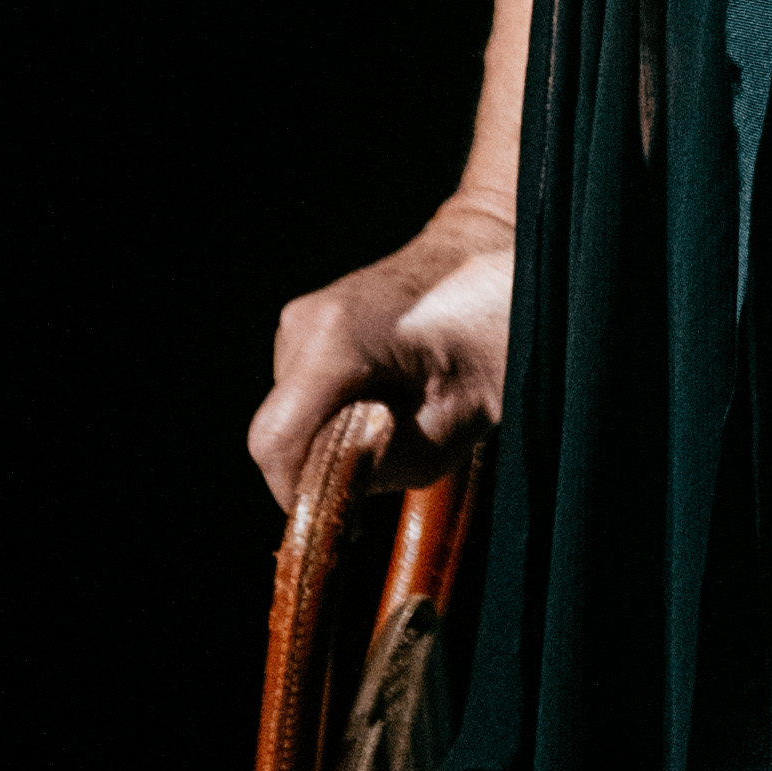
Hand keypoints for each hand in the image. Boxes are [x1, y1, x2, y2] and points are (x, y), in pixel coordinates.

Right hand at [244, 190, 515, 510]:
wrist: (496, 257)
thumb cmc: (495, 330)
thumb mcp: (457, 422)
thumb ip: (389, 464)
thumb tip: (338, 493)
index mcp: (336, 338)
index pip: (275, 443)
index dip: (301, 494)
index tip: (348, 513)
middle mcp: (304, 324)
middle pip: (282, 433)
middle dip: (330, 464)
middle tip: (400, 456)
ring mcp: (300, 321)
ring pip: (293, 418)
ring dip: (338, 437)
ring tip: (407, 411)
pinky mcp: (307, 328)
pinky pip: (306, 397)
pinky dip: (341, 412)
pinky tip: (393, 393)